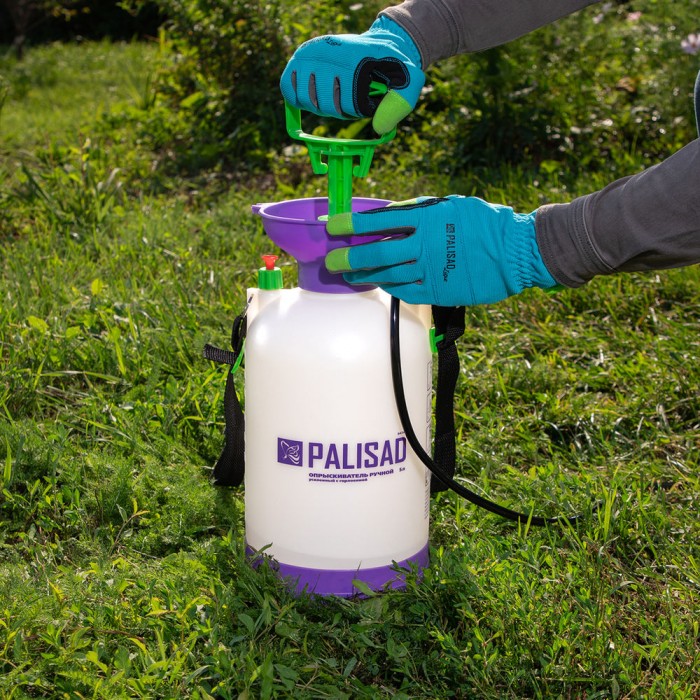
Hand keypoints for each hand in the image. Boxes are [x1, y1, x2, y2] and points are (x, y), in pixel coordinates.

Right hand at [280, 16, 424, 134]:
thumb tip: (378, 128)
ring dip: (322, 106)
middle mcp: (327, 52)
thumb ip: (400, 104)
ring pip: (308, 101)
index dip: (357, 110)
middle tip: (351, 96)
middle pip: (326, 106)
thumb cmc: (391, 70)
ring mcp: (309, 54)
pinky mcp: (298, 59)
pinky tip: (314, 96)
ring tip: (336, 93)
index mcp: (350, 56)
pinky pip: (288, 89)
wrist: (378, 46)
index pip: (347, 104)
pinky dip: (297, 99)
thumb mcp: (408, 82)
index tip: (368, 96)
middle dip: (340, 109)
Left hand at [324, 196, 558, 305]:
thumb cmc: (487, 223)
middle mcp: (423, 246)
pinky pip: (406, 292)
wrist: (516, 252)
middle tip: (332, 262)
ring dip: (365, 277)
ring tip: (350, 276)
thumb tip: (392, 215)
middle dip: (349, 257)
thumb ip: (421, 211)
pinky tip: (382, 286)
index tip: (333, 225)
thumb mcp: (452, 205)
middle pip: (376, 254)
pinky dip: (391, 288)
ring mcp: (429, 271)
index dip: (352, 223)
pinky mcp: (438, 291)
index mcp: (426, 220)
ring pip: (387, 276)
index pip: (379, 222)